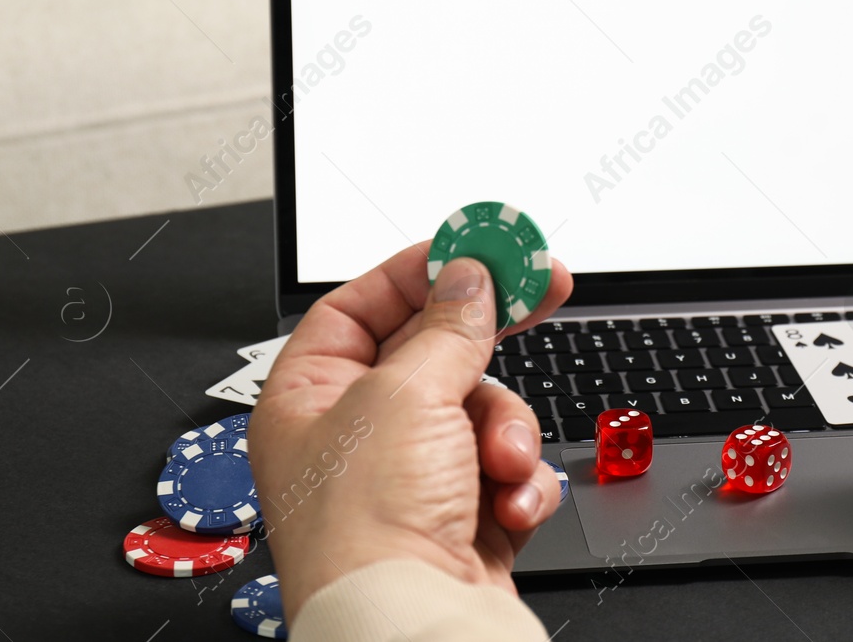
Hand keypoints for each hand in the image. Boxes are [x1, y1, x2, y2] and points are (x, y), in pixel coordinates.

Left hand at [248, 241, 573, 616]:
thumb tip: (467, 277)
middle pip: (434, 355)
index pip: (360, 307)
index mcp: (309, 399)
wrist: (410, 631)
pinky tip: (508, 502)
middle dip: (490, 338)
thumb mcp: (407, 395)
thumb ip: (448, 326)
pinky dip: (518, 483)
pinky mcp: (461, 519)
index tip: (477, 249)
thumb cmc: (365, 533)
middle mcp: (355, 437)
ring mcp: (410, 480)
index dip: (420, 273)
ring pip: (482, 413)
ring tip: (502, 462)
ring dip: (505, 432)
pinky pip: (505, 469)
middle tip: (543, 286)